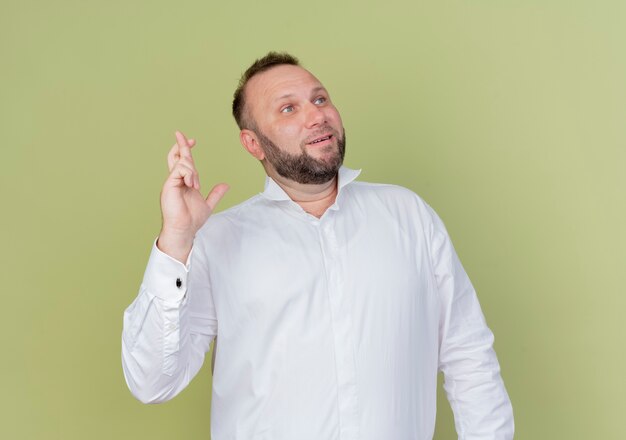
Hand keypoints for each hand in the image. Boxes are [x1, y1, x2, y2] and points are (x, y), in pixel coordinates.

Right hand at [157, 131, 228, 261]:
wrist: (184, 230)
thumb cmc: (192, 220)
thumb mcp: (208, 204)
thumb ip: (215, 194)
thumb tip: (225, 185)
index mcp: (184, 182)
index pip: (182, 162)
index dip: (185, 150)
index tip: (192, 140)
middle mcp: (176, 180)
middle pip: (176, 157)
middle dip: (180, 144)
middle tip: (180, 134)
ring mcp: (171, 182)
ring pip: (182, 163)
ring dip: (192, 170)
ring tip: (195, 185)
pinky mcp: (169, 185)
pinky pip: (179, 170)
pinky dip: (188, 174)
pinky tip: (192, 184)